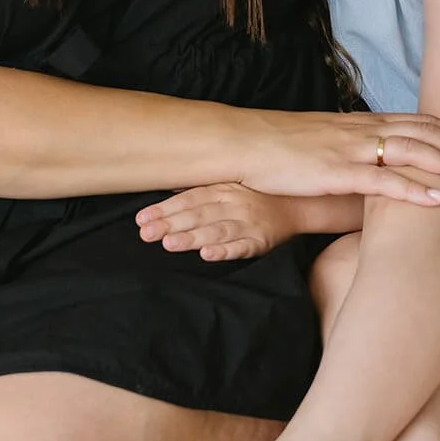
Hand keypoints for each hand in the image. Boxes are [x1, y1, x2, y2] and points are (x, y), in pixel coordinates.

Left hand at [137, 185, 296, 261]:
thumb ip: (200, 188)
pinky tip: (208, 255)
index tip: (142, 219)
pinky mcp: (261, 241)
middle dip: (170, 224)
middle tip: (147, 233)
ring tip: (169, 244)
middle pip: (198, 214)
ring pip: (216, 230)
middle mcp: (233, 203)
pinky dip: (225, 250)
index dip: (164, 209)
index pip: (189, 198)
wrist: (297, 204)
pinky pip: (241, 246)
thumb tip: (168, 187)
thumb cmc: (255, 196)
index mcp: (222, 188)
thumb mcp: (228, 185)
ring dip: (192, 237)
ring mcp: (247, 222)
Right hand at [239, 108, 439, 207]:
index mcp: (364, 123)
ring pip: (415, 153)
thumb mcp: (327, 143)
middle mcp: (365, 131)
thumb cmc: (282, 148)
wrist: (245, 142)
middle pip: (428, 134)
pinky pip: (385, 182)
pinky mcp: (338, 173)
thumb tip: (379, 165)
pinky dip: (418, 191)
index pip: (422, 123)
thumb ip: (356, 150)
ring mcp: (353, 150)